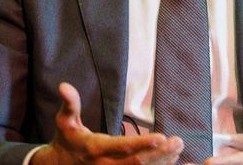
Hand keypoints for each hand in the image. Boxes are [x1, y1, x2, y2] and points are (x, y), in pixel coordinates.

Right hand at [31, 82, 183, 164]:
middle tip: (178, 142)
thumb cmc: (67, 140)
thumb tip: (64, 86)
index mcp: (95, 149)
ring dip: (162, 161)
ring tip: (179, 148)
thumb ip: (70, 104)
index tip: (162, 137)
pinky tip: (171, 159)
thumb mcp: (64, 121)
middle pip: (138, 162)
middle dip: (160, 154)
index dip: (143, 144)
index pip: (122, 147)